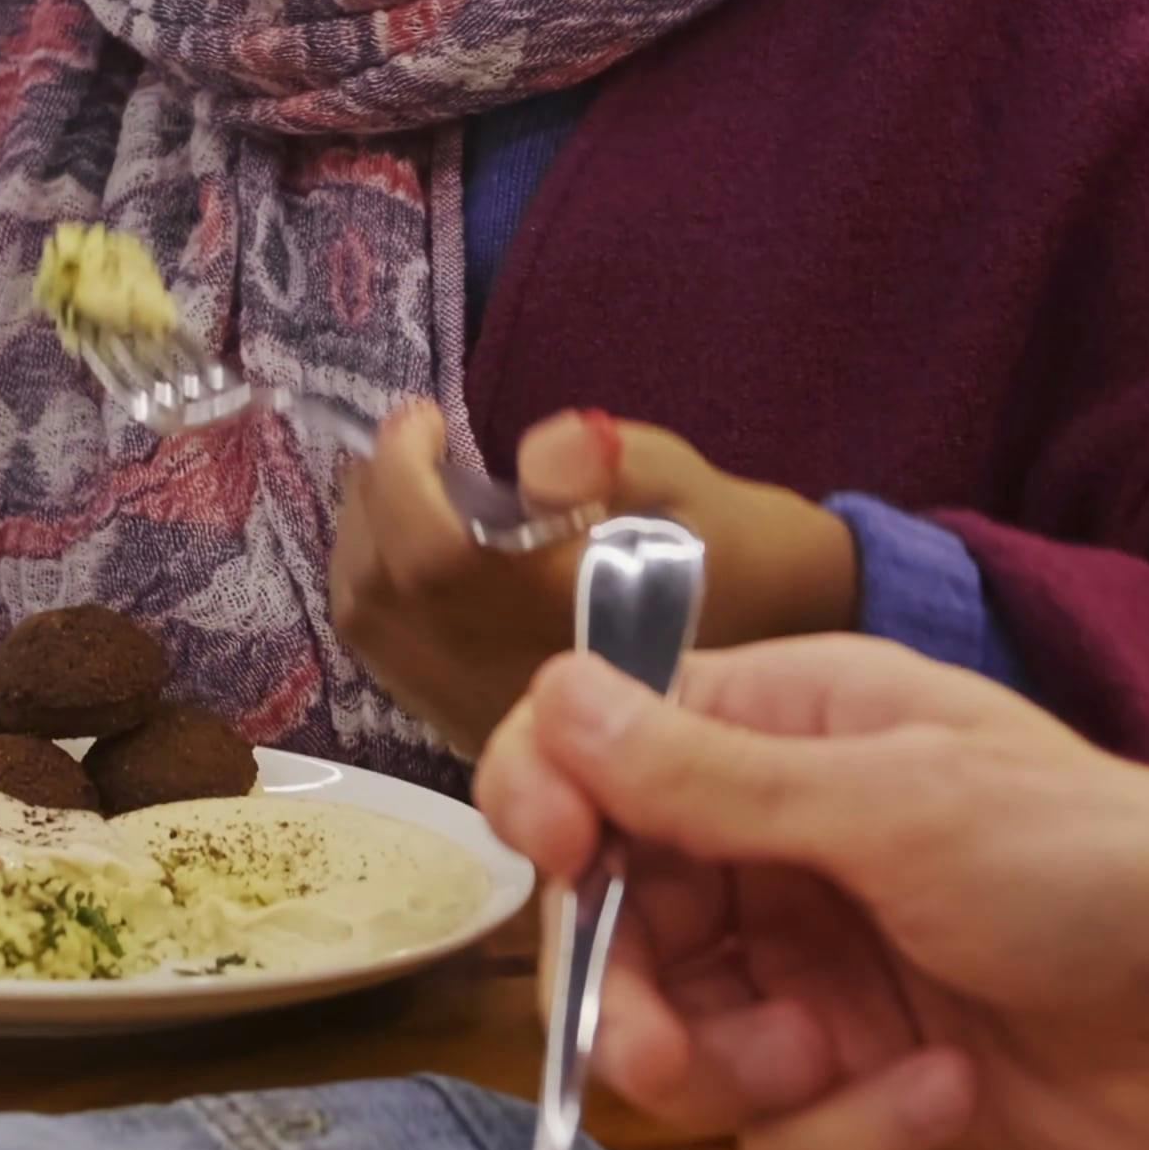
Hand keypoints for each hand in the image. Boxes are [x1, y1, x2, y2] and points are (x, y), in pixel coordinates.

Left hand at [331, 405, 856, 761]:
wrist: (785, 669)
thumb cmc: (741, 555)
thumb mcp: (691, 483)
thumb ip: (612, 461)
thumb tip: (537, 456)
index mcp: (566, 623)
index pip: (435, 558)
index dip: (403, 477)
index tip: (429, 416)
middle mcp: (511, 686)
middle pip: (380, 596)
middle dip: (372, 501)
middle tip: (410, 442)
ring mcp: (491, 719)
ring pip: (372, 634)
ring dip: (363, 545)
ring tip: (402, 483)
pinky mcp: (483, 732)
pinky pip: (391, 661)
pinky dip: (379, 591)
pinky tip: (415, 548)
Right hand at [476, 637, 1148, 1149]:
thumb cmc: (1079, 856)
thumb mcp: (893, 802)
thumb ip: (712, 777)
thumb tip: (556, 701)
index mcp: (776, 730)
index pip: (595, 745)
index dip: (547, 796)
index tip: (552, 855)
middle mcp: (766, 848)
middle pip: (605, 923)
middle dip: (625, 995)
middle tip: (661, 1050)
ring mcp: (800, 972)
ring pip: (669, 1043)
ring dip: (743, 1070)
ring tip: (840, 1059)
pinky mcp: (846, 1087)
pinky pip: (770, 1132)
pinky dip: (849, 1126)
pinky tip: (943, 1090)